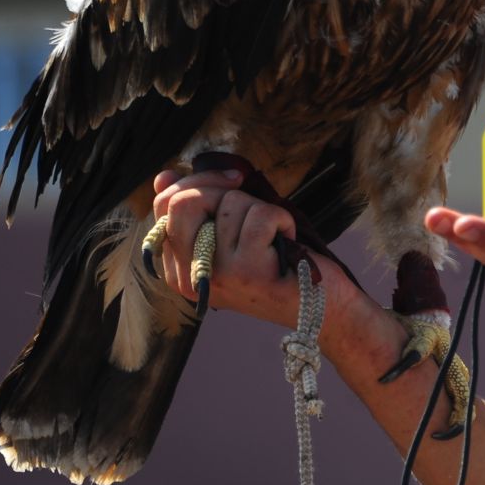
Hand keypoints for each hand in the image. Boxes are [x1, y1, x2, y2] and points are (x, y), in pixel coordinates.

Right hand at [150, 166, 339, 328]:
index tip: (231, 181)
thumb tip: (163, 177)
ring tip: (272, 240)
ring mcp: (218, 275)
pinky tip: (286, 242)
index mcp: (178, 269)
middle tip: (254, 207)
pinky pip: (261, 215)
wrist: (320, 308)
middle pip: (184, 202)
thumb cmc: (275, 264)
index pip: (165, 206)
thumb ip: (199, 210)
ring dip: (262, 210)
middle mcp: (189, 277)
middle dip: (224, 189)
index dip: (197, 181)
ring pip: (232, 203)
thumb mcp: (229, 236)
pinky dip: (282, 219)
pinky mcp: (249, 271)